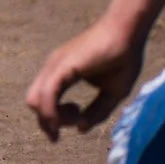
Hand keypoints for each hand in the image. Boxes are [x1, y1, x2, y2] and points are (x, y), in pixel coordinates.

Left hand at [26, 14, 152, 140]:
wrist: (129, 35)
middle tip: (78, 116)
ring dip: (53, 118)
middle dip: (50, 122)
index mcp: (60, 75)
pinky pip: (47, 93)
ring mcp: (54, 66)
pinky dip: (51, 111)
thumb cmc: (123, 59)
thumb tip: (80, 129)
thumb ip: (97, 111)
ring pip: (36, 101)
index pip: (43, 102)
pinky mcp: (62, 66)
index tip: (78, 122)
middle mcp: (52, 70)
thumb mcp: (112, 93)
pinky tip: (71, 115)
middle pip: (35, 104)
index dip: (53, 120)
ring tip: (78, 111)